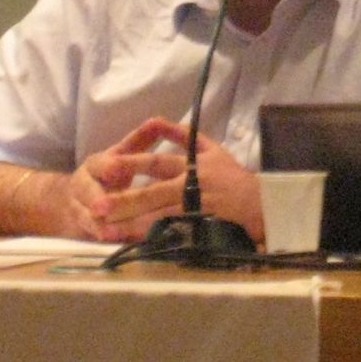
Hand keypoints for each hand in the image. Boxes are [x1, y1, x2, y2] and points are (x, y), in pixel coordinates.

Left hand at [68, 117, 262, 242]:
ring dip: (132, 223)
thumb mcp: (210, 148)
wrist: (262, 203)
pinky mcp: (202, 227)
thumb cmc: (232, 176)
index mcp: (192, 163)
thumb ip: (182, 135)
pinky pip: (173, 233)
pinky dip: (153, 237)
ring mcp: (197, 208)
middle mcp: (192, 184)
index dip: (132, 163)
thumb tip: (156, 119)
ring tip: (106, 230)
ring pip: (159, 216)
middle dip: (124, 199)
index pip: (157, 161)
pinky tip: (132, 242)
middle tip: (98, 207)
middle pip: (153, 192)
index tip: (107, 166)